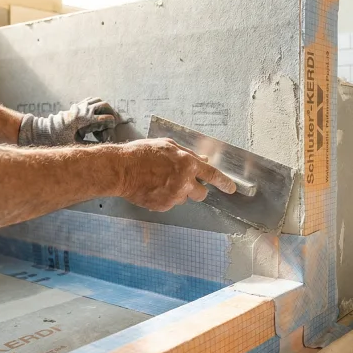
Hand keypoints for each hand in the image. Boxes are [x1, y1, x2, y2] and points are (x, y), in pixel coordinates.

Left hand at [18, 97, 133, 145]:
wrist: (41, 132)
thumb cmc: (56, 141)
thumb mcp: (74, 146)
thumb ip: (90, 147)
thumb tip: (104, 149)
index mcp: (83, 119)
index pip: (105, 118)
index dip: (111, 126)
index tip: (111, 134)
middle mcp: (81, 110)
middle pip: (104, 105)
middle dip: (111, 114)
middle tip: (114, 124)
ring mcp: (78, 107)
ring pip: (98, 101)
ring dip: (105, 108)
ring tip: (107, 119)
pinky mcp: (75, 107)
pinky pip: (90, 101)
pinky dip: (97, 106)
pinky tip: (97, 115)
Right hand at [117, 138, 236, 211]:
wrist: (121, 170)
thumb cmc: (141, 154)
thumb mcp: (167, 146)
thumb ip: (187, 154)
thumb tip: (202, 160)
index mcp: (187, 164)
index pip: (213, 175)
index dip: (224, 183)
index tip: (231, 188)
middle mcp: (184, 182)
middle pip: (201, 193)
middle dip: (196, 189)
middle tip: (182, 182)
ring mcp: (174, 196)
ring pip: (185, 198)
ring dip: (179, 192)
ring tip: (161, 182)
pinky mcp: (163, 206)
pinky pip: (171, 204)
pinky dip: (165, 198)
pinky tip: (154, 188)